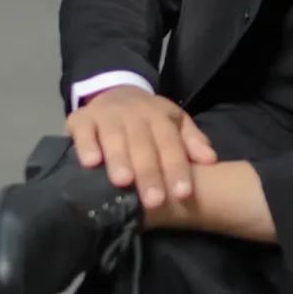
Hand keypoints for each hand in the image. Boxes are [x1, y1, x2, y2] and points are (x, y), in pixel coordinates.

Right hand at [66, 88, 217, 211]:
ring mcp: (107, 116)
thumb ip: (192, 141)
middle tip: (154, 201)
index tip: (183, 194)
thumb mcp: (174, 123)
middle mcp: (134, 115)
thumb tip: (211, 160)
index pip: (171, 143)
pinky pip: (83, 131)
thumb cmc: (148, 119)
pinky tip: (90, 163)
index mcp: (159, 117)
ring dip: (119, 159)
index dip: (177, 168)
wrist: (114, 92)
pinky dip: (86, 146)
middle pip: (143, 145)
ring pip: (114, 138)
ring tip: (123, 183)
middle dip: (149, 173)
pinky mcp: (81, 119)